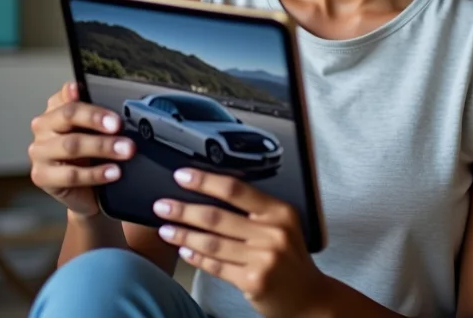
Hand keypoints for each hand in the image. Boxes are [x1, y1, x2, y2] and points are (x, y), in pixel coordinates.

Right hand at [28, 81, 135, 217]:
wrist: (87, 190)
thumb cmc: (93, 152)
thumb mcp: (99, 130)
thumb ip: (103, 114)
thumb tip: (121, 104)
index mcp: (57, 108)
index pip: (67, 95)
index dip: (80, 92)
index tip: (89, 90)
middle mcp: (44, 126)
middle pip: (68, 115)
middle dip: (96, 118)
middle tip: (119, 125)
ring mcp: (39, 151)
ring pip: (71, 145)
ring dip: (101, 146)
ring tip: (125, 150)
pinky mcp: (41, 176)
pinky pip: (71, 174)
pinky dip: (95, 173)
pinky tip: (112, 172)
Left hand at [153, 169, 331, 317]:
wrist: (310, 297)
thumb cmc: (290, 257)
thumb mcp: (282, 225)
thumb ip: (255, 211)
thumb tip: (211, 193)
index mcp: (279, 211)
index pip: (236, 189)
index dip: (206, 181)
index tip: (183, 176)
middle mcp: (273, 232)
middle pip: (218, 216)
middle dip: (184, 210)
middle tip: (162, 205)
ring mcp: (263, 258)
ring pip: (213, 242)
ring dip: (184, 234)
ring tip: (165, 229)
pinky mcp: (253, 281)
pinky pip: (216, 266)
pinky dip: (197, 258)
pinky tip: (184, 251)